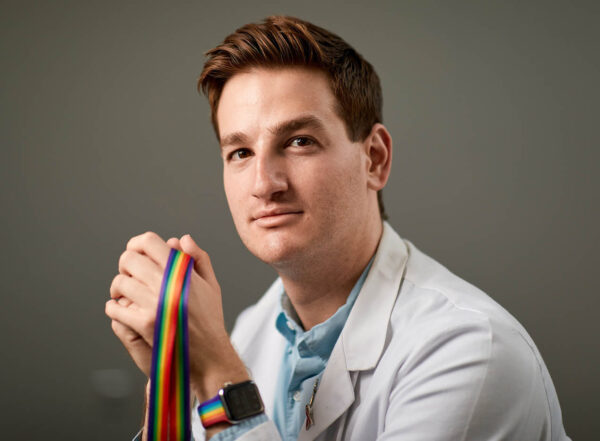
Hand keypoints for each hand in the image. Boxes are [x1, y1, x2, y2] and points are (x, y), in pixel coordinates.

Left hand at [105, 232, 247, 398]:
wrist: (209, 352)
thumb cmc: (210, 317)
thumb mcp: (211, 284)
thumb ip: (198, 258)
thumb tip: (182, 239)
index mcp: (181, 270)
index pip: (149, 242)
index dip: (137, 243)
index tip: (136, 251)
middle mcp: (166, 283)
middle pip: (129, 259)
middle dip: (126, 265)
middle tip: (130, 274)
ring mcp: (154, 303)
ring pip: (119, 283)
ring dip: (118, 288)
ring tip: (124, 294)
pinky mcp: (144, 324)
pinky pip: (115, 309)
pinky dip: (114, 308)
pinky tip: (120, 309)